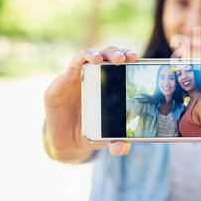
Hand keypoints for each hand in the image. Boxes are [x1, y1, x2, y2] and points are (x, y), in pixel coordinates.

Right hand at [44, 46, 137, 160]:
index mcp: (111, 83)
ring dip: (99, 53)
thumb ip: (117, 143)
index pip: (122, 64)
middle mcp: (96, 76)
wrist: (67, 140)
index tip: (137, 59)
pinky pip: (73, 64)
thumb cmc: (92, 131)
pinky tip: (91, 62)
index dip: (129, 57)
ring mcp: (79, 76)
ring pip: (91, 55)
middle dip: (118, 52)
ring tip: (105, 59)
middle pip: (109, 54)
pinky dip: (83, 59)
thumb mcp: (106, 137)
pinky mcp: (63, 81)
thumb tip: (121, 148)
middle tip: (126, 58)